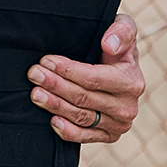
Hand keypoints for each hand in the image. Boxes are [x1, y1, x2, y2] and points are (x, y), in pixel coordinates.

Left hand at [27, 14, 143, 143]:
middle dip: (55, 85)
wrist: (120, 69)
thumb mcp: (123, 29)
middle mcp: (128, 107)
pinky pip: (85, 137)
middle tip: (33, 74)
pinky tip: (52, 121)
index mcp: (132, 82)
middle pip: (83, 98)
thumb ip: (121, 31)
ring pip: (81, 117)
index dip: (67, 70)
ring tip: (35, 94)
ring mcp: (118, 125)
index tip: (46, 61)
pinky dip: (68, 131)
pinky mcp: (108, 136)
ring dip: (55, 105)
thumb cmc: (117, 46)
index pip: (93, 78)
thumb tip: (109, 44)